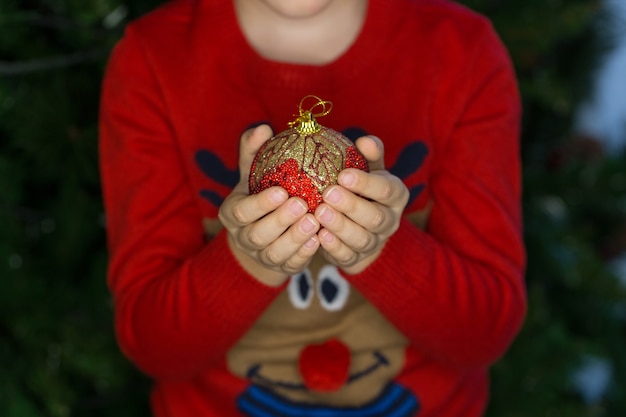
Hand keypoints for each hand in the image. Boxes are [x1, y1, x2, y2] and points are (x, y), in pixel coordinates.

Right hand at [218, 125, 320, 285]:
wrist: (266, 232)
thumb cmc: (261, 192)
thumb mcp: (254, 172)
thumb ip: (254, 151)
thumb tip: (264, 128)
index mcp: (233, 214)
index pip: (242, 212)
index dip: (260, 204)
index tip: (282, 191)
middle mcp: (243, 238)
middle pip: (258, 235)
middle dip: (280, 221)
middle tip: (302, 205)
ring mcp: (262, 257)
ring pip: (275, 253)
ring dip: (295, 239)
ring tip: (315, 222)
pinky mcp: (282, 268)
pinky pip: (291, 265)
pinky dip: (304, 254)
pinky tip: (319, 240)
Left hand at [314, 135, 408, 273]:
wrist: (364, 229)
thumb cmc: (363, 191)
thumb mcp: (370, 171)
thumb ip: (369, 156)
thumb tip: (365, 140)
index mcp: (395, 196)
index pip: (385, 190)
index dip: (366, 183)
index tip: (343, 175)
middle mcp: (389, 221)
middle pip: (374, 217)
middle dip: (351, 205)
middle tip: (328, 193)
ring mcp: (374, 243)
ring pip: (361, 238)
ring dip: (340, 226)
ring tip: (319, 213)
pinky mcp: (357, 259)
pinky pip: (347, 256)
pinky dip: (333, 247)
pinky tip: (319, 236)